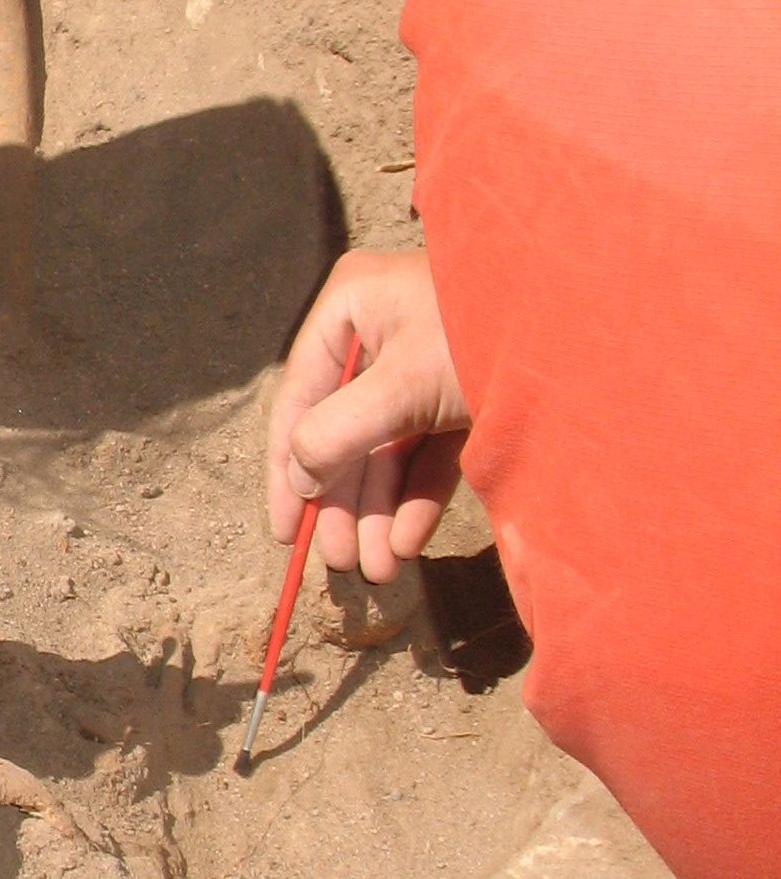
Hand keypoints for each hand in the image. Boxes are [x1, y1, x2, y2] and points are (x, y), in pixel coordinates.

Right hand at [268, 249, 470, 583]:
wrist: (593, 324)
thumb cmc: (485, 332)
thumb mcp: (401, 384)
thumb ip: (338, 432)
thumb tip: (298, 478)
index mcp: (350, 309)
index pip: (301, 399)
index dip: (288, 470)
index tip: (285, 532)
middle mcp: (381, 336)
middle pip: (344, 433)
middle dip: (347, 505)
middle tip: (342, 565)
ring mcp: (423, 369)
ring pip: (387, 451)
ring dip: (380, 513)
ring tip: (380, 569)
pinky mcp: (462, 397)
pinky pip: (428, 454)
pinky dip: (417, 499)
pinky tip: (408, 543)